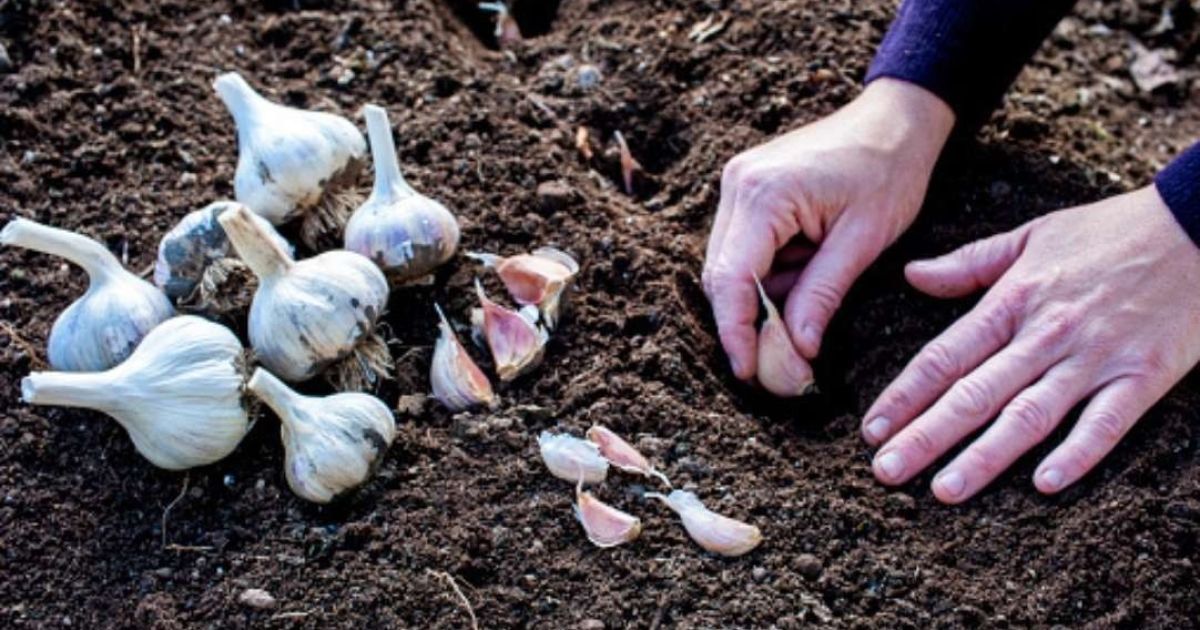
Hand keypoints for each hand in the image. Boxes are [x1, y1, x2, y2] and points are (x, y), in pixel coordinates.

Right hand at [703, 79, 954, 393]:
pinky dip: (768, 277)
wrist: (896, 118)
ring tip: (800, 322)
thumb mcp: (864, 240)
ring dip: (761, 300)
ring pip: (730, 266)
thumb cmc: (889, 170)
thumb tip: (798, 351)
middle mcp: (738, 185)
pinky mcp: (749, 191)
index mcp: (763, 194)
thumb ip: (823, 295)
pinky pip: (745, 249)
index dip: (736, 332)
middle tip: (777, 367)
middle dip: (746, 324)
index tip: (749, 372)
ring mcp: (738, 185)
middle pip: (721, 276)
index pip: (731, 279)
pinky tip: (801, 283)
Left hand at [864, 186, 1199, 502]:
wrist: (1198, 224)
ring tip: (944, 490)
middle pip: (974, 393)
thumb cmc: (1109, 231)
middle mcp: (1046, 334)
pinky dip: (1077, 453)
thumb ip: (969, 263)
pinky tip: (1044, 484)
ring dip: (984, 456)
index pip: (944, 357)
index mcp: (1013, 301)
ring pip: (1029, 415)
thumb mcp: (1031, 236)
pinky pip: (1106, 422)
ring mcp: (1094, 358)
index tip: (871, 429)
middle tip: (885, 472)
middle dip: (925, 436)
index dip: (904, 395)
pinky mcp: (1143, 376)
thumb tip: (912, 275)